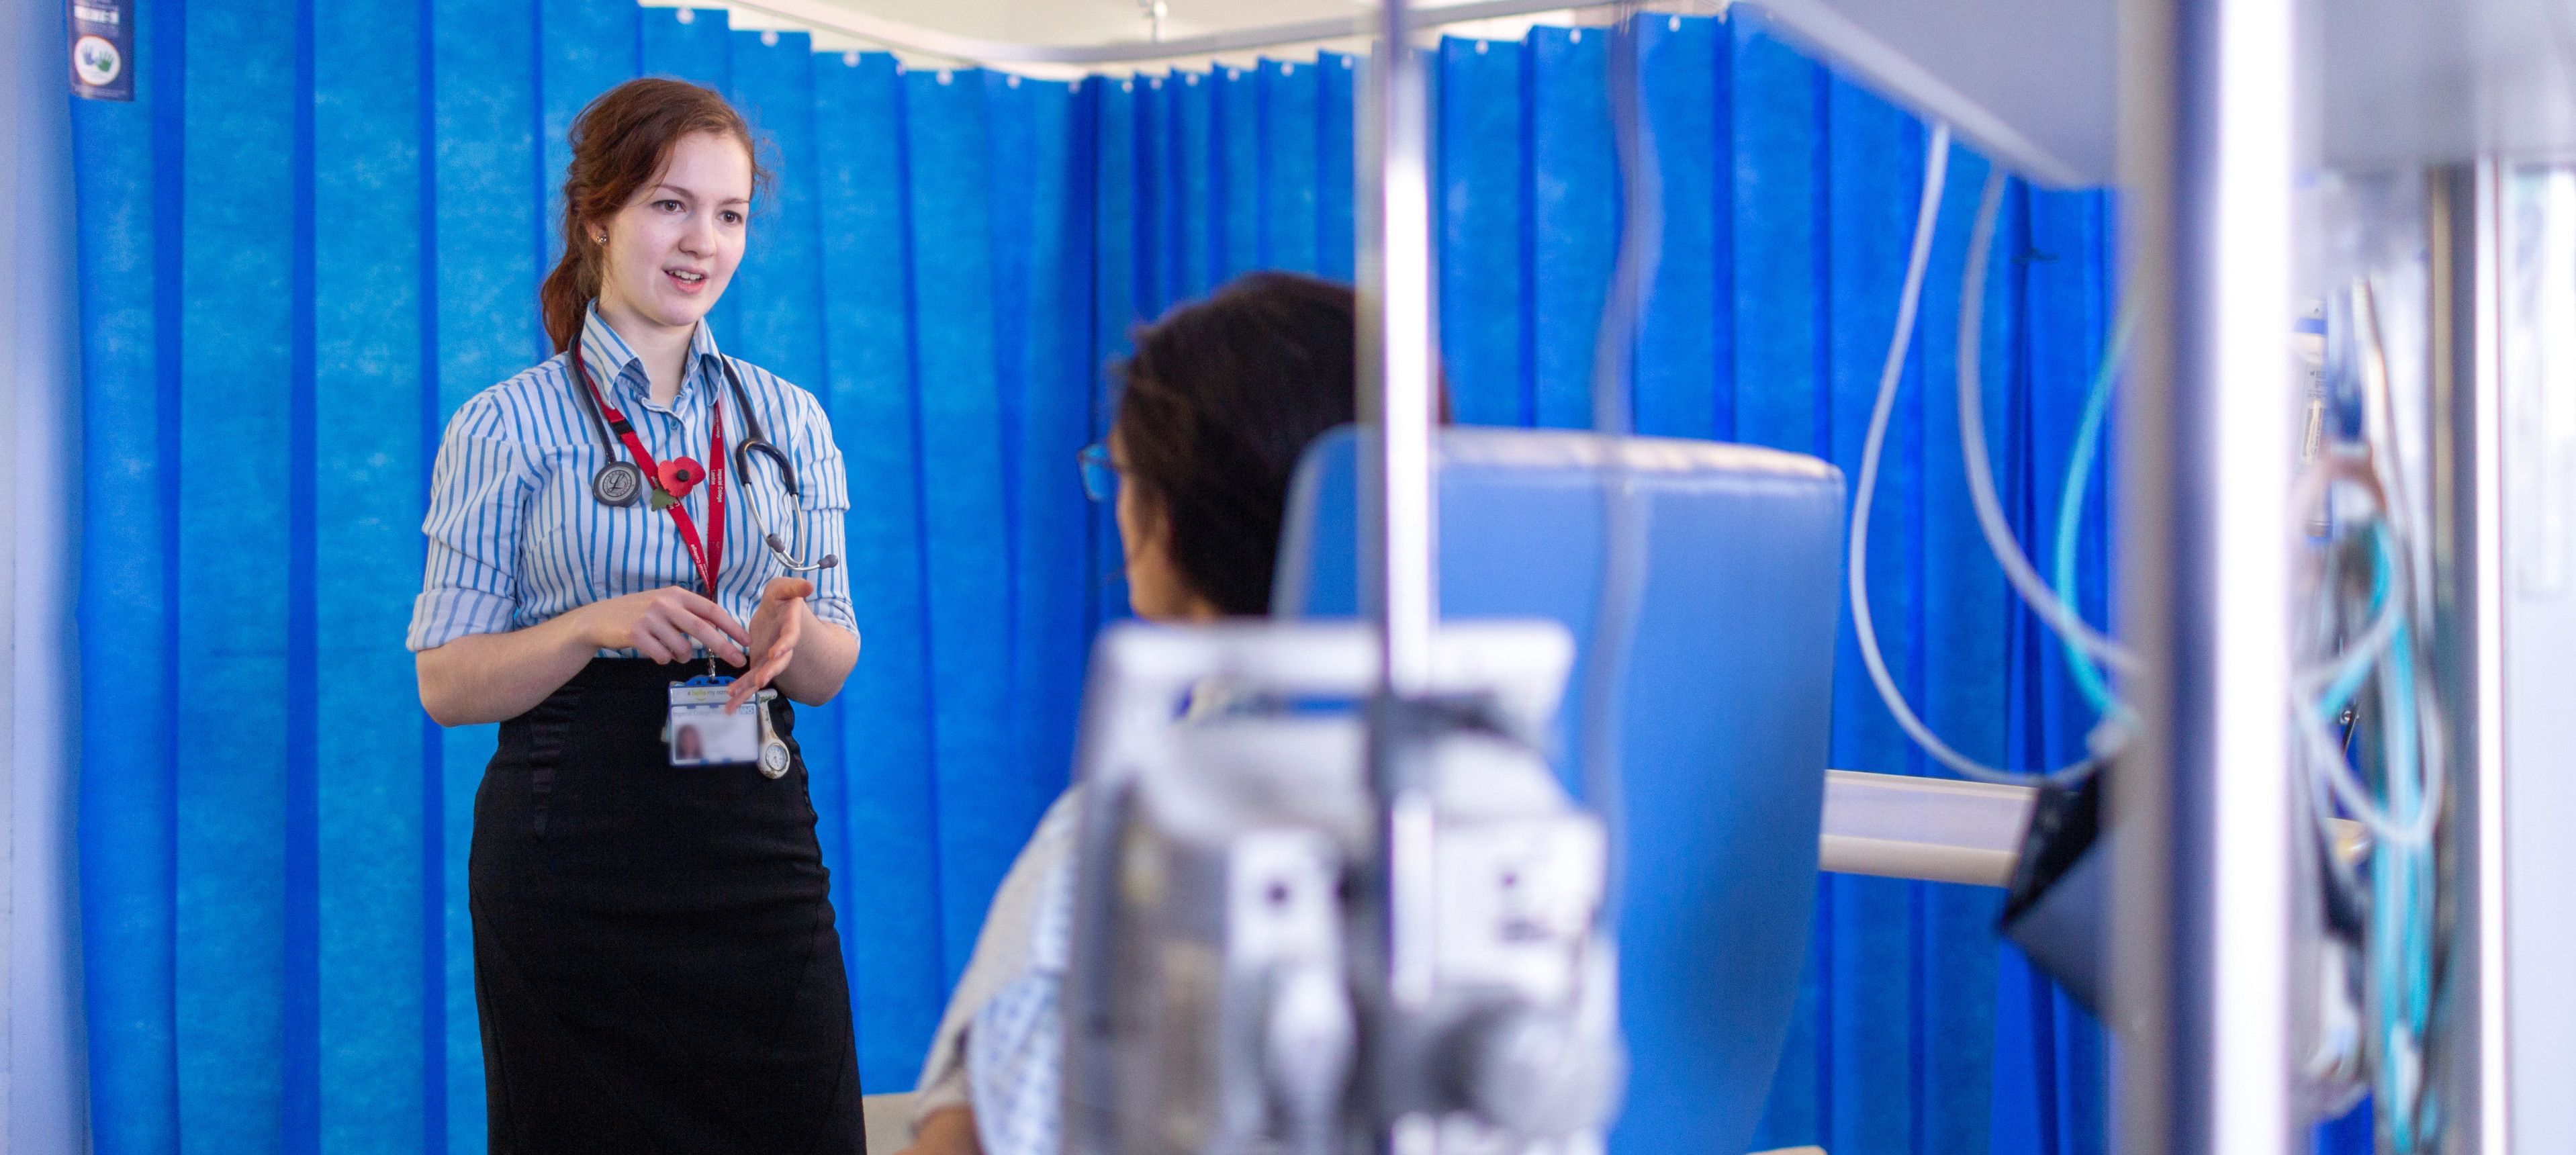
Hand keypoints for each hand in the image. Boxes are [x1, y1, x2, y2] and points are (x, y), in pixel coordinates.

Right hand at [574, 587, 749, 665]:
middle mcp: (665, 603)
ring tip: (670, 650)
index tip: (746, 640)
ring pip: (681, 648)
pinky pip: (662, 656)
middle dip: (723, 647)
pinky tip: (653, 650)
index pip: (711, 610)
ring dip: (682, 656)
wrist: (599, 618)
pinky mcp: (636, 634)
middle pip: (702, 629)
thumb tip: (719, 629)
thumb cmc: (638, 613)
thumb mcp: (665, 605)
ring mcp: (649, 618)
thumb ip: (689, 614)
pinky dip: (663, 658)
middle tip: (738, 661)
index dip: (731, 625)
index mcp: (676, 594)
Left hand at [729, 577, 814, 708]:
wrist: (777, 613)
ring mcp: (772, 658)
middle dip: (770, 672)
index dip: (785, 645)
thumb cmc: (781, 600)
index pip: (790, 637)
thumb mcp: (785, 589)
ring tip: (735, 697)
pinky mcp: (760, 664)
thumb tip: (808, 586)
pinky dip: (741, 691)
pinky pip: (751, 679)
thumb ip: (794, 587)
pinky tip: (729, 704)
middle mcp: (783, 648)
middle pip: (780, 662)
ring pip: (763, 674)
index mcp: (790, 628)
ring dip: (750, 687)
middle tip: (760, 681)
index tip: (777, 652)